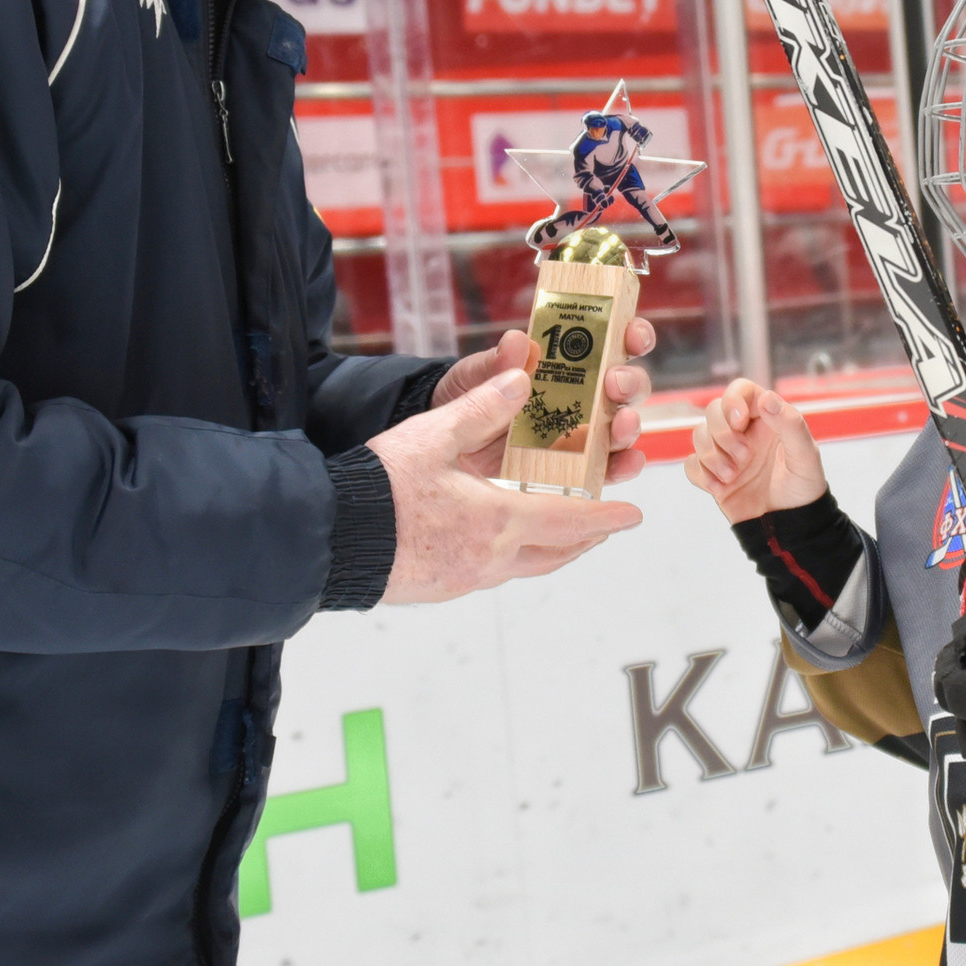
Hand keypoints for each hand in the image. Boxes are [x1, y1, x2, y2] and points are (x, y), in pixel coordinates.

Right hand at [373, 369, 641, 604]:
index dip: (606, 518)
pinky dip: (513, 557)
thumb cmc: (379, 488)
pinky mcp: (441, 587)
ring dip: (551, 550)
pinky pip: (493, 573)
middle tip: (603, 523)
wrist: (331, 539)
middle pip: (555, 553)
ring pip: (525, 567)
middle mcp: (490, 559)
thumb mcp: (434, 437)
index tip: (634, 516)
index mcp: (498, 521)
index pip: (570, 523)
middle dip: (584, 537)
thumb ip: (481, 409)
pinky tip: (500, 541)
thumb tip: (522, 379)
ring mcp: (465, 579)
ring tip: (561, 533)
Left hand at [434, 317, 655, 487]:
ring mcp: (581, 433)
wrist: (444, 442)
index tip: (631, 334)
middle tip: (614, 382)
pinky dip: (621, 466)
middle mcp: (583, 396)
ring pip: (622, 427)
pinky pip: (607, 469)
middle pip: (626, 386)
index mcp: (567, 362)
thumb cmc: (468, 398)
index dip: (632, 335)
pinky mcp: (574, 468)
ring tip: (619, 424)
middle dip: (630, 382)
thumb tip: (517, 341)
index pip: (612, 342)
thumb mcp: (474, 376)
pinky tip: (621, 463)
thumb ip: (496, 363)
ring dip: (629, 425)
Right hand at [683, 378, 827, 523]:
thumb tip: (766, 398)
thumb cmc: (804, 488)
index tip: (739, 420)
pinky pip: (692, 465)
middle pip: (713, 410)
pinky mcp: (713, 475)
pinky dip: (701, 475)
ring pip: (698, 435)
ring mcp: (726, 454)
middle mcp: (744, 432)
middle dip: (721, 433)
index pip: (741, 391)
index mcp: (767, 419)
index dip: (733, 399)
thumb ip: (791, 425)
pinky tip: (720, 488)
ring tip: (732, 477)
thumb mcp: (805, 456)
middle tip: (743, 457)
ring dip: (711, 455)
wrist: (790, 528)